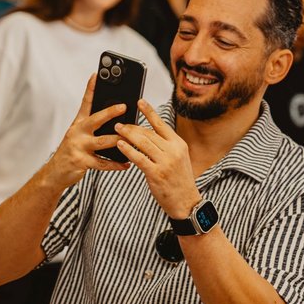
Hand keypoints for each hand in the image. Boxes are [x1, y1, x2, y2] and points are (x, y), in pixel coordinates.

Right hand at [43, 74, 129, 189]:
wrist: (56, 171)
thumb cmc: (72, 150)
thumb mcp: (78, 134)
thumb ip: (93, 125)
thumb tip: (115, 117)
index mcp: (78, 123)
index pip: (85, 102)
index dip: (91, 88)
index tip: (97, 75)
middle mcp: (77, 132)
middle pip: (95, 119)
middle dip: (109, 112)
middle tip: (123, 106)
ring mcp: (78, 146)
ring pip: (101, 142)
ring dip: (117, 140)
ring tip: (130, 138)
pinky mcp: (81, 161)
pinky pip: (102, 163)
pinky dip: (115, 164)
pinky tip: (126, 163)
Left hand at [115, 101, 199, 219]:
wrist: (186, 202)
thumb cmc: (179, 179)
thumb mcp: (178, 158)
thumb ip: (165, 145)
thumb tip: (146, 133)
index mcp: (178, 144)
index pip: (161, 124)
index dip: (149, 112)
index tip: (139, 101)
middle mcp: (173, 151)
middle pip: (148, 133)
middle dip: (132, 126)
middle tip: (120, 122)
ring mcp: (165, 162)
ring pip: (142, 143)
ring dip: (127, 135)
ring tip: (117, 129)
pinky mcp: (156, 173)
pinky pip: (139, 158)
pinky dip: (128, 150)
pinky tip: (120, 145)